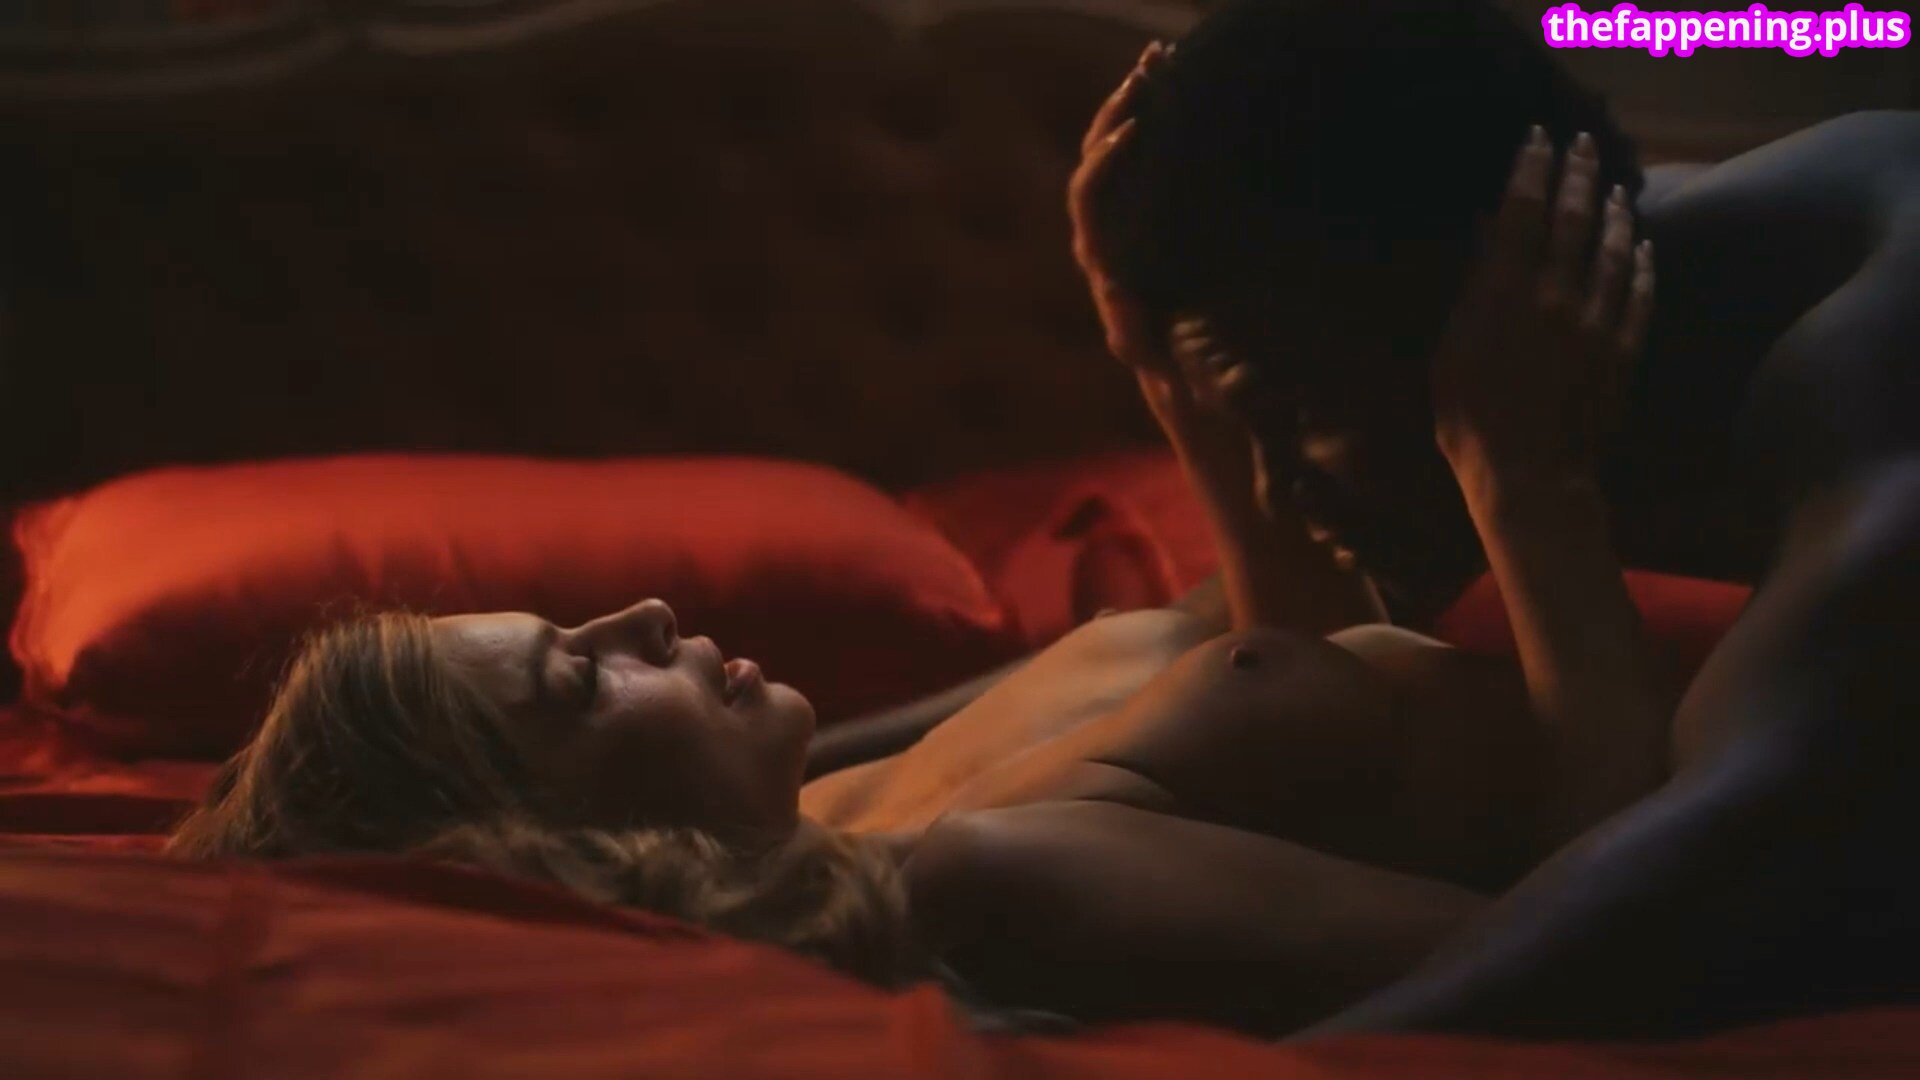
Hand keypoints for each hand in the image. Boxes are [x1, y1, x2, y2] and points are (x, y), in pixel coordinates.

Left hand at [1068, 41, 1170, 374]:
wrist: (1167, 362)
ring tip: (1160, 58)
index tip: (1134, 129)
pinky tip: (1176, 84)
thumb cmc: (1160, 361)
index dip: (1106, 159)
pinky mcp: (1140, 210)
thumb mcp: (1145, 353)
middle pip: (1094, 153)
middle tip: (1149, 67)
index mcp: (1099, 253)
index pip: (1089, 192)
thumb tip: (1110, 286)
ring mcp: (1119, 215)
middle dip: (1118, 108)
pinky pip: (1138, 155)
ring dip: (1133, 101)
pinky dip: (1152, 117)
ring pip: (1113, 145)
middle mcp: (1100, 227)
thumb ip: (1127, 329)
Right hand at [1430, 127, 1654, 478]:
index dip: (1531, 170)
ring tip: (1614, 186)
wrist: (1532, 476)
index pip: (1521, 213)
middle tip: (1583, 143)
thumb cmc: (1470, 423)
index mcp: (1505, 293)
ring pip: (1612, 249)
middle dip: (1578, 174)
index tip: (1537, 137)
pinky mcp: (1624, 350)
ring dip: (1614, 212)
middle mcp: (1557, 295)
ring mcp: (1598, 321)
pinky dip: (1641, 266)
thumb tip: (1483, 240)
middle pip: (1573, 219)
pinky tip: (1642, 247)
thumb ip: (1472, 294)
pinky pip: (1639, 296)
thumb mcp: (1450, 355)